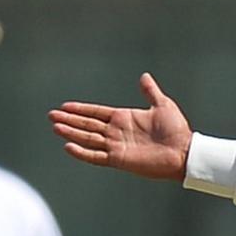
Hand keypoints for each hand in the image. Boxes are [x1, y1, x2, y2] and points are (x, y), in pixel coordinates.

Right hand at [50, 73, 192, 180]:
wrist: (184, 152)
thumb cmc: (177, 130)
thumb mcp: (163, 105)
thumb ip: (150, 92)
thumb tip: (144, 76)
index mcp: (124, 118)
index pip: (96, 113)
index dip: (81, 110)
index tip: (64, 106)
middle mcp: (117, 132)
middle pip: (87, 125)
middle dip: (70, 120)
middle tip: (51, 116)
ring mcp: (116, 146)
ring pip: (88, 138)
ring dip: (71, 133)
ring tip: (55, 127)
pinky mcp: (119, 159)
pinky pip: (96, 156)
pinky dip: (82, 152)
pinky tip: (68, 146)